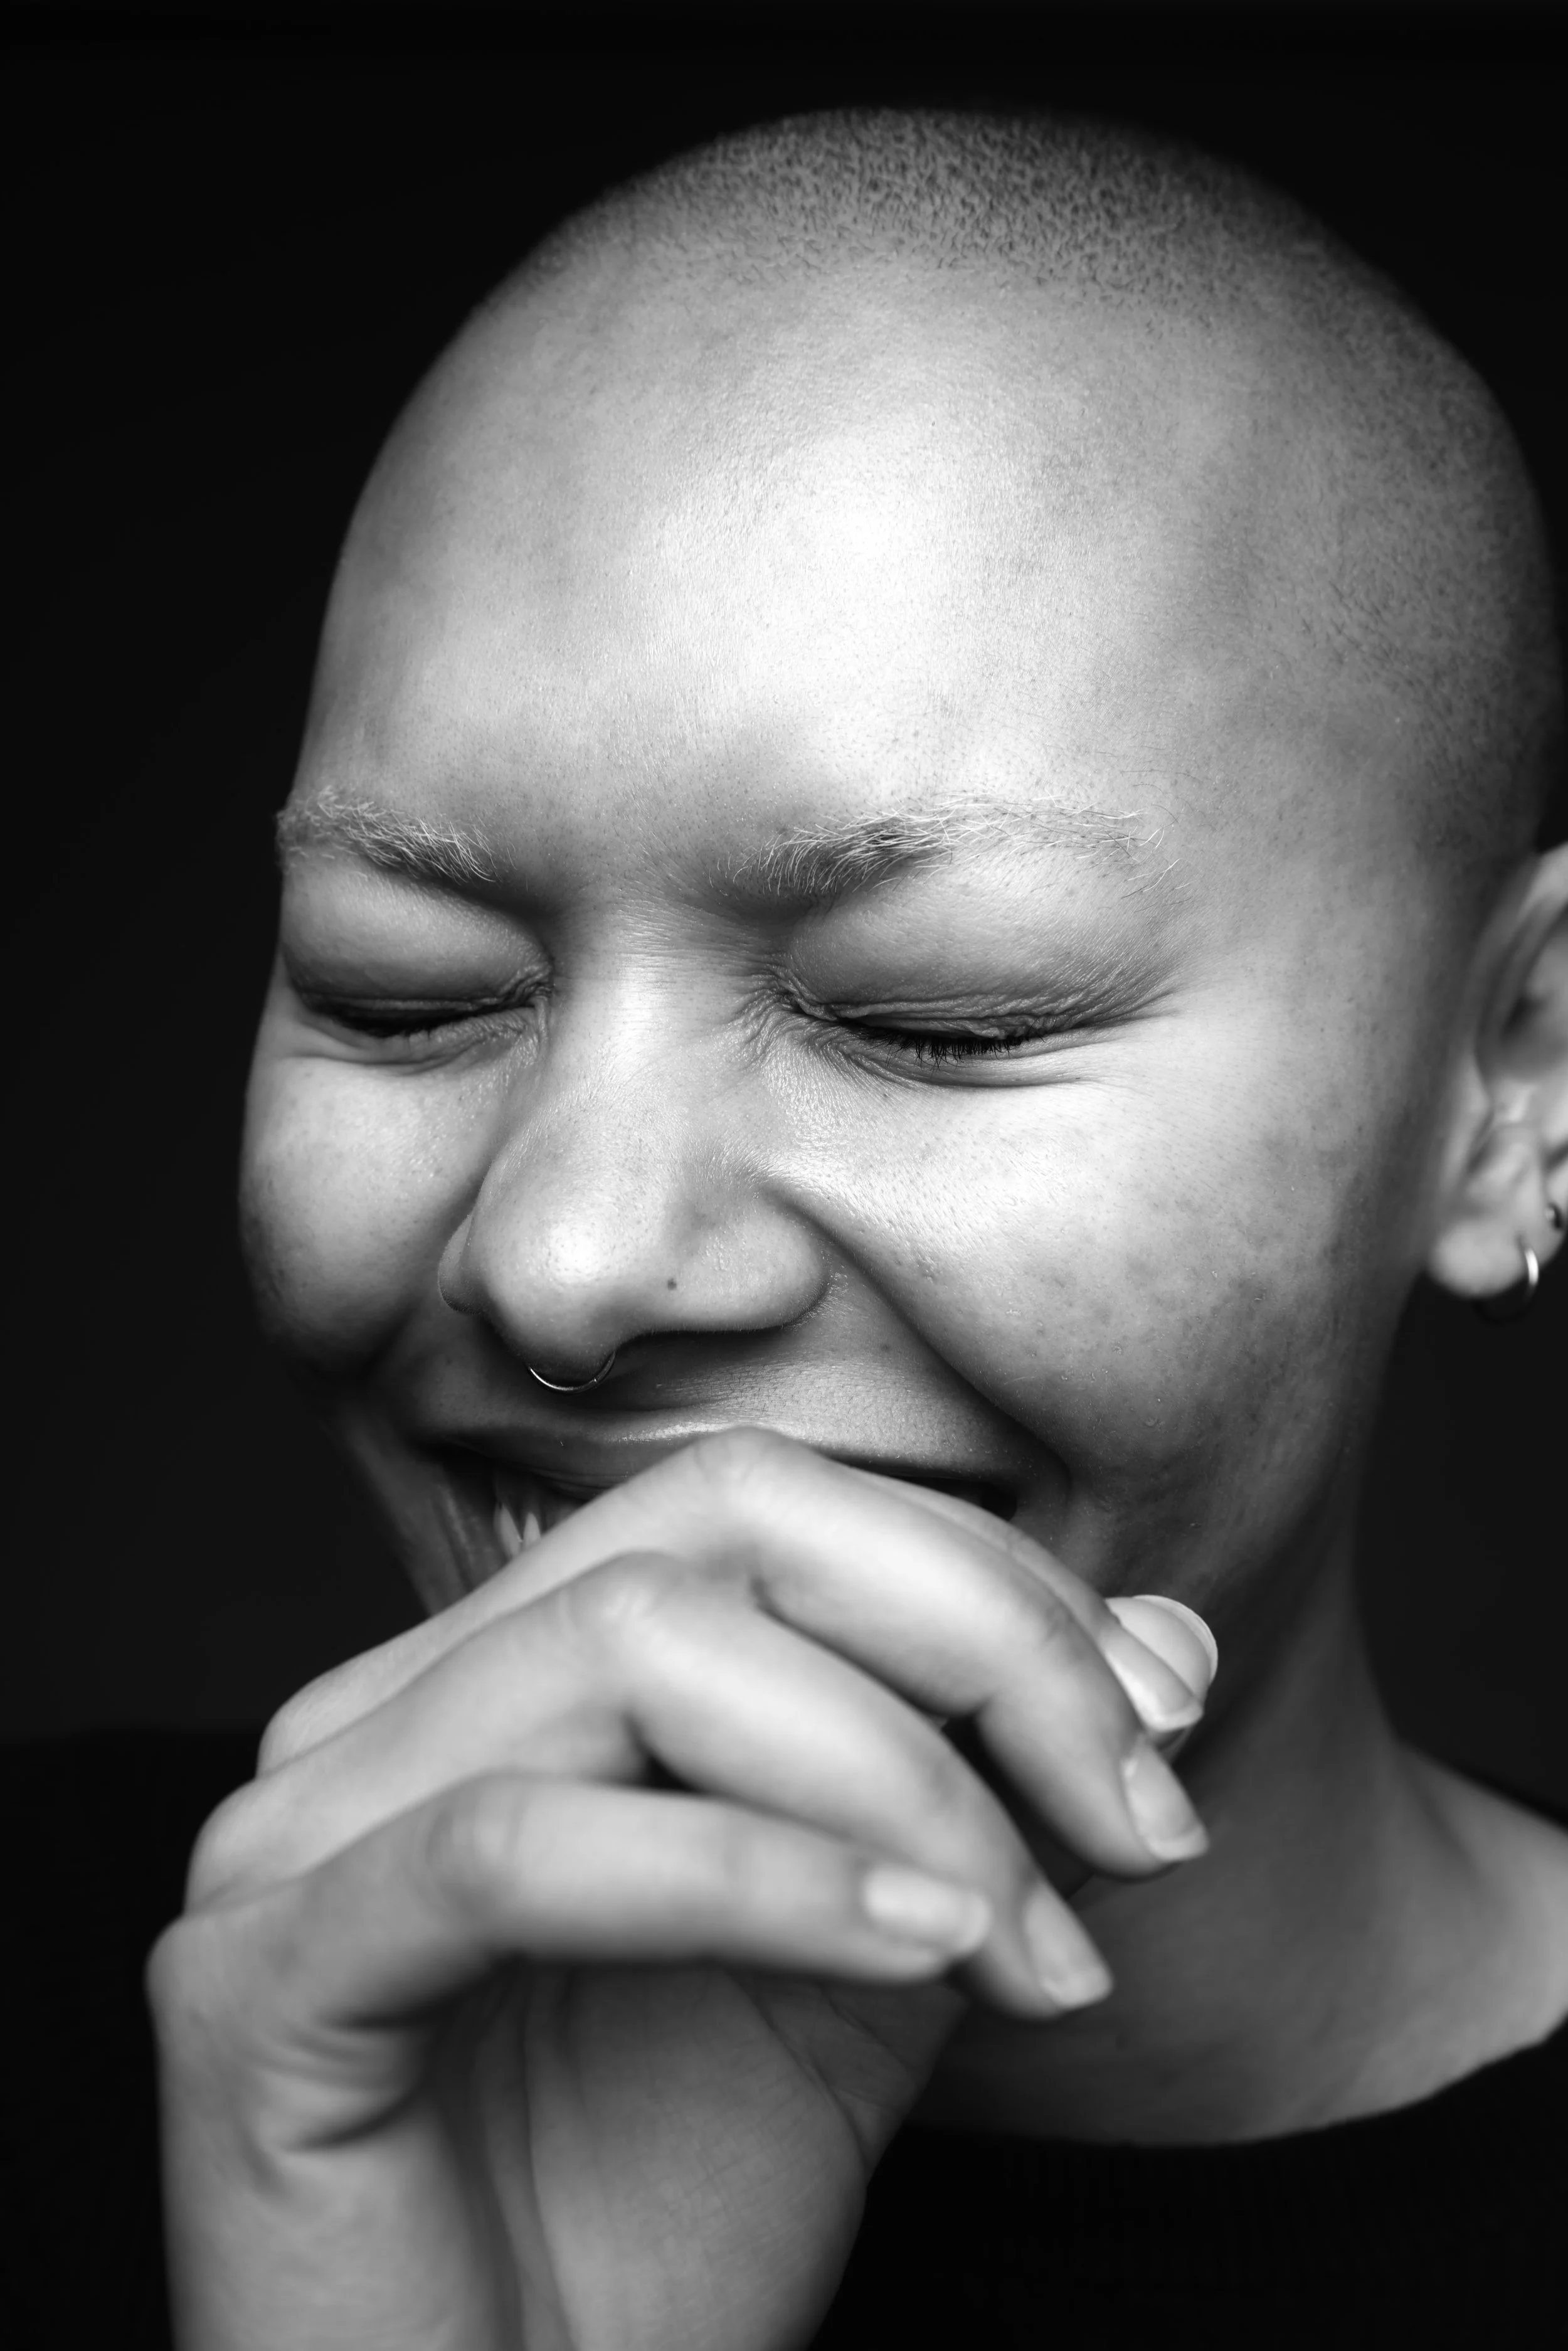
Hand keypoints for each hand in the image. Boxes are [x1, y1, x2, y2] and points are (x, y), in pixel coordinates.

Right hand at [149, 1431, 1213, 2350]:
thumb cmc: (662, 2229)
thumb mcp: (876, 1973)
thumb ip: (989, 1794)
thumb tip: (1170, 1640)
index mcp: (500, 1675)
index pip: (754, 1507)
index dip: (984, 1590)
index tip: (1159, 1745)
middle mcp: (379, 1709)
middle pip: (703, 1531)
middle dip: (969, 1648)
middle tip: (1139, 1827)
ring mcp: (295, 1831)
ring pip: (624, 1655)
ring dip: (889, 1779)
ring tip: (1028, 1948)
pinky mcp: (257, 1978)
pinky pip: (515, 1848)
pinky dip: (748, 1875)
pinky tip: (916, 1950)